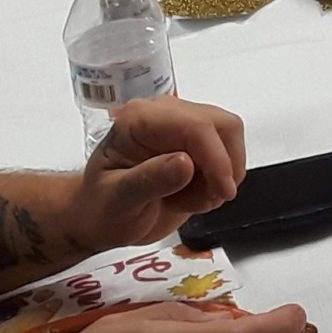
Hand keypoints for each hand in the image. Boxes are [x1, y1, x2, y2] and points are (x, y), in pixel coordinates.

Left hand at [70, 96, 246, 244]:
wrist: (100, 218)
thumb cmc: (101, 209)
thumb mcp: (118, 201)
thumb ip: (148, 181)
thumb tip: (185, 162)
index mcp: (139, 119)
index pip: (195, 126)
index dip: (216, 158)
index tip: (222, 191)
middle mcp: (165, 115)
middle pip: (222, 125)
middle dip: (223, 167)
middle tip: (207, 200)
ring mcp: (183, 127)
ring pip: (231, 140)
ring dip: (220, 177)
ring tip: (190, 200)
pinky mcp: (198, 144)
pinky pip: (229, 156)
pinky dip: (219, 183)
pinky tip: (191, 196)